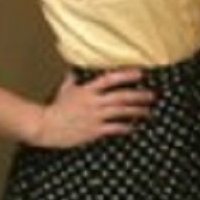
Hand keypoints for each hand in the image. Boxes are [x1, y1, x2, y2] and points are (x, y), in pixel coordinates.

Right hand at [34, 68, 154, 148]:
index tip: (140, 72)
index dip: (126, 75)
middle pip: (121, 96)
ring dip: (137, 111)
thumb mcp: (65, 89)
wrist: (46, 126)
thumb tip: (74, 69)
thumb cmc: (55, 107)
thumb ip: (73, 79)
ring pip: (121, 112)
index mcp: (87, 90)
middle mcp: (93, 102)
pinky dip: (125, 128)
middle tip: (153, 95)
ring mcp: (95, 117)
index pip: (110, 79)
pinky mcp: (94, 131)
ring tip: (149, 111)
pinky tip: (134, 127)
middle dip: (139, 95)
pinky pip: (113, 128)